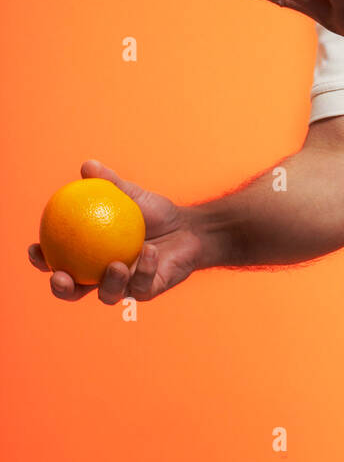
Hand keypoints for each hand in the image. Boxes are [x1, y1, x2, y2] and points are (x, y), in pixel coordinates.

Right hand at [28, 159, 206, 304]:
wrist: (189, 228)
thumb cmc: (154, 213)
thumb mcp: (132, 195)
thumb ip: (109, 184)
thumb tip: (87, 166)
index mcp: (89, 255)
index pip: (58, 261)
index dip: (42, 260)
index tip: (36, 249)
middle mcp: (101, 275)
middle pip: (74, 291)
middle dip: (63, 289)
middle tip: (62, 278)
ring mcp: (125, 287)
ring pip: (108, 295)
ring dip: (110, 283)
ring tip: (116, 265)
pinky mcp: (148, 291)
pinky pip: (143, 284)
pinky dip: (146, 268)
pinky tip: (149, 252)